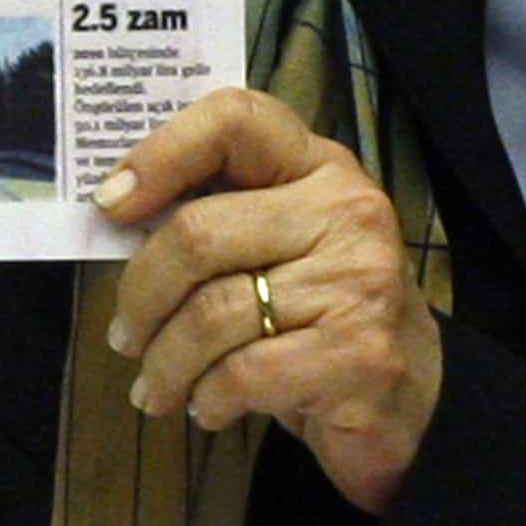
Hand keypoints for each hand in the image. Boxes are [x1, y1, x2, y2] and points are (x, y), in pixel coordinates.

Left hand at [98, 87, 442, 515]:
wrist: (414, 397)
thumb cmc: (319, 309)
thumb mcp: (275, 242)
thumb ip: (215, 216)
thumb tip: (113, 215)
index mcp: (317, 163)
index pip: (234, 118)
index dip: (160, 154)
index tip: (111, 207)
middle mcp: (346, 208)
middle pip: (200, 234)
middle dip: (142, 295)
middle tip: (124, 336)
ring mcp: (360, 281)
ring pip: (213, 314)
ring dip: (165, 363)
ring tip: (155, 387)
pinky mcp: (361, 355)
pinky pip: (243, 373)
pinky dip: (206, 398)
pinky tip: (206, 407)